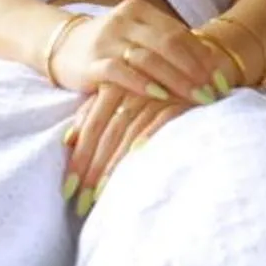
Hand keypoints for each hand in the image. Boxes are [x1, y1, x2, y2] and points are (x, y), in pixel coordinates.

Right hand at [52, 0, 231, 102]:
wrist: (59, 45)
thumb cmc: (108, 44)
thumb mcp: (135, 35)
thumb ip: (164, 43)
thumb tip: (209, 64)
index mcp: (139, 10)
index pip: (178, 31)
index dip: (202, 54)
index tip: (221, 76)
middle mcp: (123, 21)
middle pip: (168, 44)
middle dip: (195, 70)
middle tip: (213, 90)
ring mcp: (106, 41)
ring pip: (148, 58)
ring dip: (176, 79)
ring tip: (196, 96)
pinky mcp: (91, 62)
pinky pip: (120, 72)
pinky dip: (142, 84)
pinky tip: (159, 96)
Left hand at [62, 85, 188, 210]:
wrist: (198, 65)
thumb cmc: (157, 86)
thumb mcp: (123, 94)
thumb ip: (94, 112)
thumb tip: (68, 139)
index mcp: (114, 85)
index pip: (91, 126)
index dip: (79, 158)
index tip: (67, 189)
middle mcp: (133, 88)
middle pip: (107, 133)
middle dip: (92, 169)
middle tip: (80, 201)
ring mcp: (158, 93)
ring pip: (128, 130)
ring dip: (114, 164)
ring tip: (102, 194)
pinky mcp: (182, 98)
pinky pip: (161, 120)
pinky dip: (147, 138)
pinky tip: (135, 160)